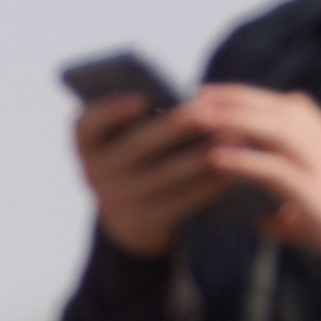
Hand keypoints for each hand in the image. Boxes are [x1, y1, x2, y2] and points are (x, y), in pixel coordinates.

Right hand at [75, 84, 234, 255]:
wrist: (129, 218)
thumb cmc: (136, 157)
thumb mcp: (124, 139)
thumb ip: (143, 120)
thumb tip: (192, 105)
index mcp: (88, 144)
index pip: (88, 124)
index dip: (112, 110)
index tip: (142, 97)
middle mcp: (96, 173)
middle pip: (136, 146)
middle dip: (173, 128)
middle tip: (206, 112)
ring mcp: (119, 201)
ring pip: (164, 175)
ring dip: (200, 156)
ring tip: (230, 137)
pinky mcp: (147, 223)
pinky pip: (181, 202)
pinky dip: (207, 186)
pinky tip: (232, 170)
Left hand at [177, 82, 320, 265]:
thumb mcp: (318, 218)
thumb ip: (289, 215)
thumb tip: (263, 222)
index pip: (288, 107)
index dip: (251, 97)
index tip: (216, 93)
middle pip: (278, 109)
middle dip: (236, 99)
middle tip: (197, 96)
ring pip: (276, 129)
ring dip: (235, 120)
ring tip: (200, 119)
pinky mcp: (319, 194)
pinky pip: (276, 169)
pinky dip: (245, 160)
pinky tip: (216, 159)